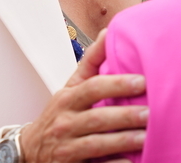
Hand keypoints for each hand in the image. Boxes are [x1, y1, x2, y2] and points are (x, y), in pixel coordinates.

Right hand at [19, 29, 147, 162]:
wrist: (30, 150)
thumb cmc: (59, 115)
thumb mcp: (70, 87)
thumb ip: (91, 62)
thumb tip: (108, 31)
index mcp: (67, 99)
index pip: (92, 88)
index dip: (117, 84)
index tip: (142, 82)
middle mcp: (65, 122)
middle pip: (97, 118)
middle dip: (124, 116)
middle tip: (150, 113)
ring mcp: (67, 148)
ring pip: (96, 144)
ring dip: (122, 141)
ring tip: (146, 138)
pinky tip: (130, 162)